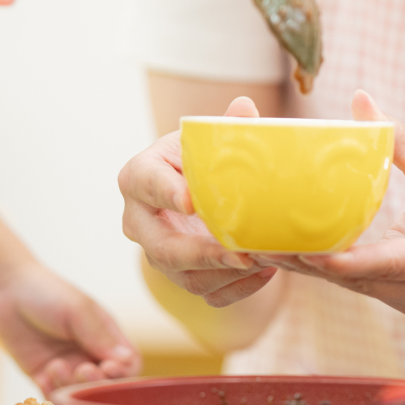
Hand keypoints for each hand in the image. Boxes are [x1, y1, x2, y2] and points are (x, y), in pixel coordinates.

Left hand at [0, 262, 140, 395]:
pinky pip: (53, 397)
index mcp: (105, 335)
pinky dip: (51, 392)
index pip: (127, 364)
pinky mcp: (43, 377)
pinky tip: (43, 375)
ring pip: (79, 395)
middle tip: (82, 369)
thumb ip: (100, 336)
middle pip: (105, 386)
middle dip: (96, 384)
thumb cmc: (48, 293)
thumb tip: (127, 362)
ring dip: (71, 387)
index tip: (108, 367)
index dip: (123, 373)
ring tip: (56, 367)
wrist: (7, 290)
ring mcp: (67, 367)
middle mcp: (89, 354)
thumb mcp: (78, 310)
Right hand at [119, 97, 277, 307]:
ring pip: (187, 278)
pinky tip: (267, 271)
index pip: (147, 184)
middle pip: (164, 247)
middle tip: (240, 253)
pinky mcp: (180, 279)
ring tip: (266, 261)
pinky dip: (240, 288)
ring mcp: (157, 256)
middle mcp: (138, 222)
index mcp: (137, 177)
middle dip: (203, 253)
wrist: (190, 191)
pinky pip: (209, 296)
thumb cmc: (194, 159)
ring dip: (228, 274)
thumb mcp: (202, 140)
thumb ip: (225, 127)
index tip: (191, 200)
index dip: (167, 192)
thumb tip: (246, 108)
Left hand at [255, 91, 404, 314]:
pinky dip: (330, 270)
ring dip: (314, 270)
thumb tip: (360, 99)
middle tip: (264, 245)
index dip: (347, 261)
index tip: (307, 253)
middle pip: (364, 279)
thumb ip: (400, 138)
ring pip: (358, 287)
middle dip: (314, 264)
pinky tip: (291, 254)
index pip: (390, 263)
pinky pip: (362, 285)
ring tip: (264, 250)